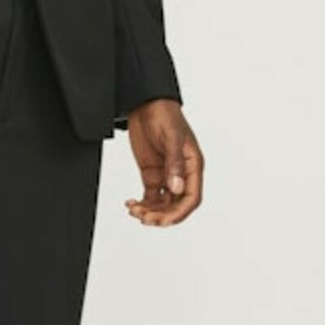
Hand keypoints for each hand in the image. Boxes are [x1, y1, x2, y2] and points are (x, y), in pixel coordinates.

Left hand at [123, 100, 202, 226]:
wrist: (146, 104)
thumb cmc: (165, 115)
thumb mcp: (171, 138)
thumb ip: (174, 163)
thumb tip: (176, 188)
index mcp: (192, 166)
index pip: (191, 197)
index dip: (180, 213)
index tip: (164, 220)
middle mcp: (181, 174)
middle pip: (176, 205)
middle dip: (161, 216)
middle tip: (144, 218)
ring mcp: (166, 175)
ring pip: (162, 204)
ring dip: (149, 211)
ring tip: (134, 210)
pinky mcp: (152, 174)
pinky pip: (150, 196)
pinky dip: (141, 204)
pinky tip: (131, 203)